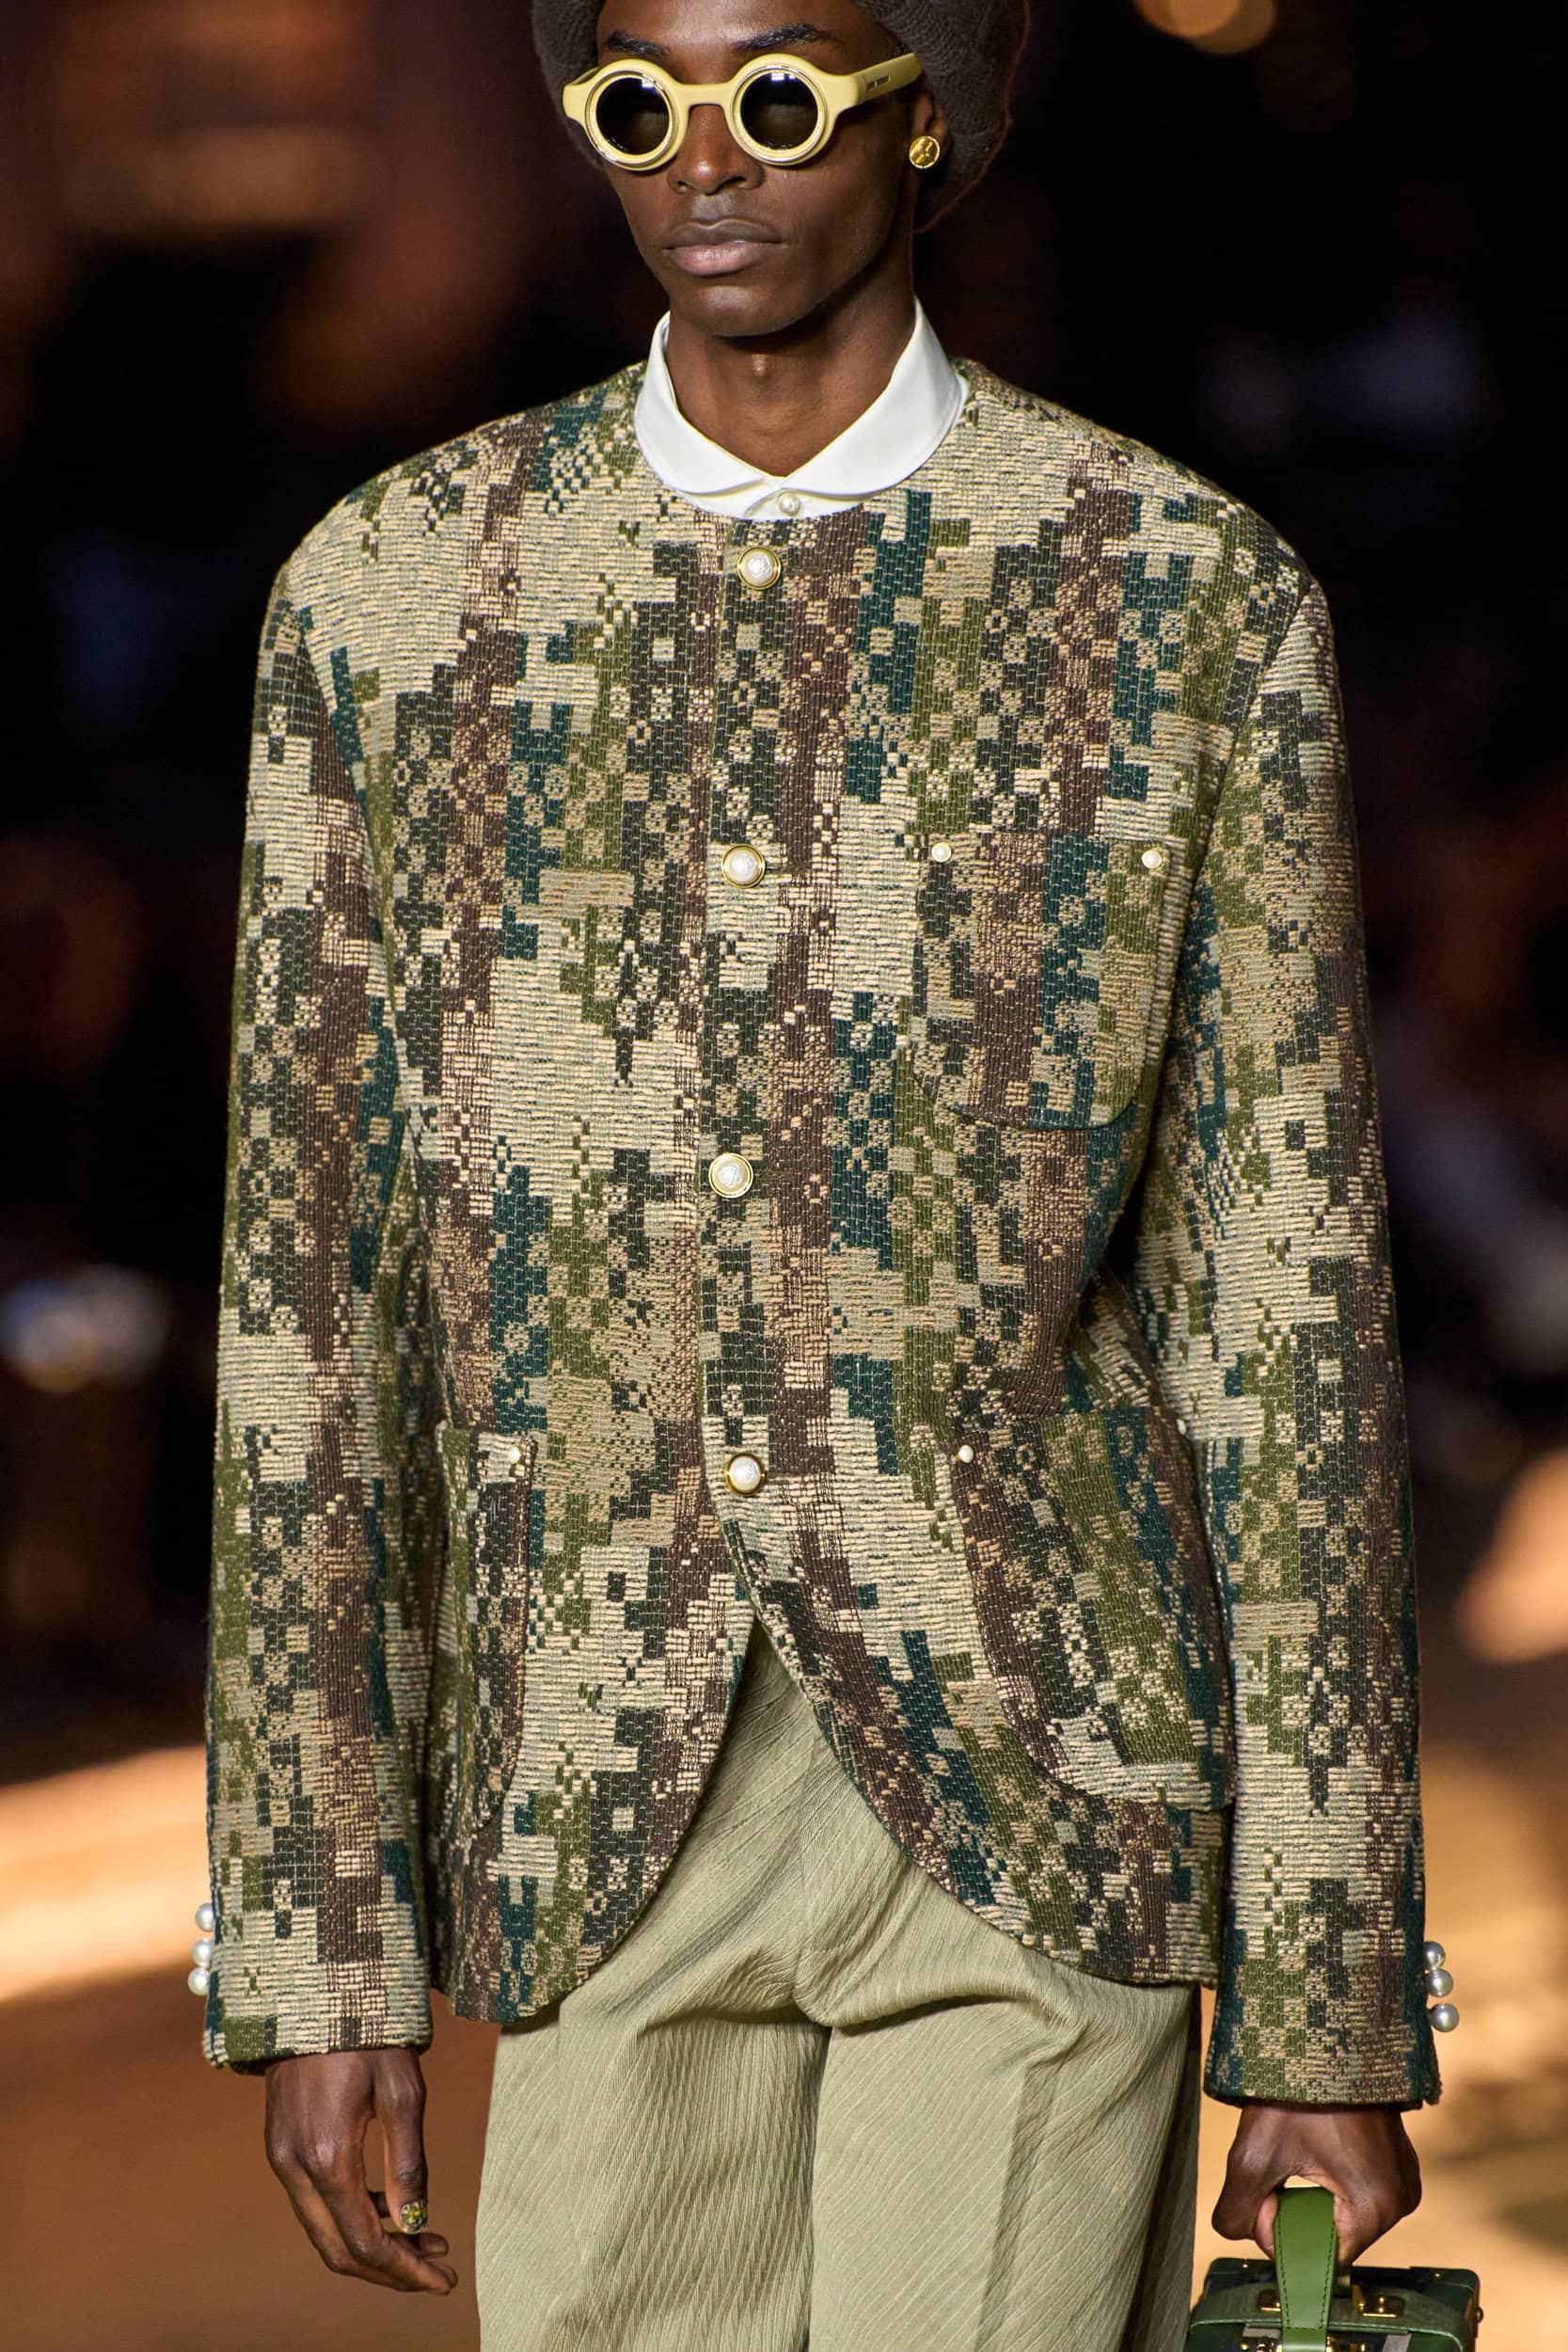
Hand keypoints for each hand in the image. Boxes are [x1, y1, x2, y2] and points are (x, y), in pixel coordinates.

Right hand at [264, 2047, 456, 2293]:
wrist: (313, 1989)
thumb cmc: (368, 2032)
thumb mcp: (404, 2090)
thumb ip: (408, 2163)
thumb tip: (415, 2224)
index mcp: (328, 2157)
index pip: (365, 2242)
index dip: (405, 2271)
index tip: (445, 2281)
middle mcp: (294, 2167)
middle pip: (338, 2250)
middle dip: (389, 2269)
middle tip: (436, 2269)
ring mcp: (281, 2157)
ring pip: (324, 2229)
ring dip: (373, 2242)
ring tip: (426, 2237)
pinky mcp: (280, 2145)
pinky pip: (315, 2201)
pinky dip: (352, 2215)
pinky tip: (391, 2205)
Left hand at [1213, 2102, 1421, 2264]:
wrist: (1326, 2033)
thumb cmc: (1295, 2091)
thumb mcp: (1252, 2155)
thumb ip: (1239, 2213)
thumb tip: (1259, 2236)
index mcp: (1377, 2209)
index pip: (1323, 2258)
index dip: (1286, 2234)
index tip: (1269, 2192)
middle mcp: (1402, 2200)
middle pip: (1334, 2234)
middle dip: (1297, 2210)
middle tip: (1277, 2163)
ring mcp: (1405, 2177)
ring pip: (1343, 2210)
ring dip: (1312, 2192)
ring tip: (1296, 2146)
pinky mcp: (1398, 2158)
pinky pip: (1358, 2188)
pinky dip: (1330, 2176)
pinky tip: (1313, 2142)